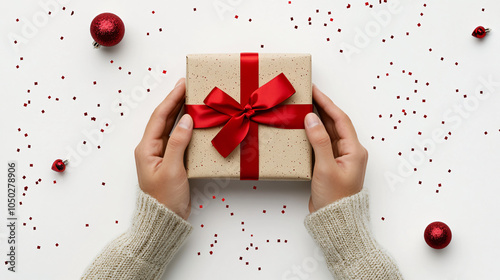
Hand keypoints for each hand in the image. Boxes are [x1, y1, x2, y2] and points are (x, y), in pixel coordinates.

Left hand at [134, 78, 192, 219]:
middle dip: (175, 100)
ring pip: (172, 127)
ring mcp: (162, 154)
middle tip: (188, 84)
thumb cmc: (165, 198)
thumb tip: (186, 120)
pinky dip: (187, 127)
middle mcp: (152, 148)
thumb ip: (178, 143)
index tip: (182, 84)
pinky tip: (196, 121)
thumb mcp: (172, 169)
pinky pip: (179, 138)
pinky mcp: (172, 161)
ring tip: (192, 97)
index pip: (159, 117)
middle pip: (164, 118)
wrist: (166, 220)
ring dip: (181, 111)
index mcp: (147, 148)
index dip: (171, 99)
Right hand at [304, 85, 367, 212]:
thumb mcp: (326, 168)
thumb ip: (319, 141)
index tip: (314, 90)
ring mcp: (339, 158)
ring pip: (327, 133)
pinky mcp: (329, 165)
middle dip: (321, 108)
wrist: (334, 221)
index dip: (327, 103)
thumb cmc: (335, 198)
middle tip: (306, 94)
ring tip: (302, 106)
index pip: (340, 119)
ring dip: (316, 120)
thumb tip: (311, 118)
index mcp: (354, 150)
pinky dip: (312, 134)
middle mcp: (349, 152)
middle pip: (334, 123)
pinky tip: (302, 129)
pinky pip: (321, 144)